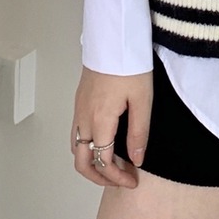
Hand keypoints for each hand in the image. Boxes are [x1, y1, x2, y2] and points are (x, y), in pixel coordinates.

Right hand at [72, 66, 152, 188]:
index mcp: (100, 120)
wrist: (114, 38)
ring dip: (91, 163)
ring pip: (76, 149)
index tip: (132, 180)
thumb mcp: (143, 99)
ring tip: (112, 165)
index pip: (103, 161)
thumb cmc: (129, 64)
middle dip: (98, 178)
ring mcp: (79, 109)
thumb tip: (137, 160)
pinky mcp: (79, 101)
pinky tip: (104, 142)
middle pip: (81, 162)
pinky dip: (86, 147)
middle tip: (119, 180)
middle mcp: (84, 118)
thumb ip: (139, 133)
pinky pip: (76, 133)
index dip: (117, 177)